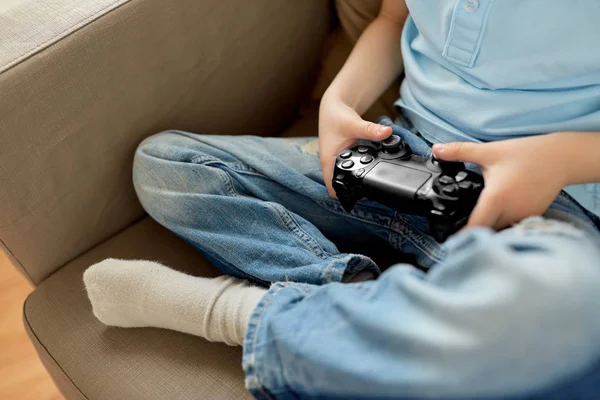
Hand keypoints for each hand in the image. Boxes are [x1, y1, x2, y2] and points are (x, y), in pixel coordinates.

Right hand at [319, 94, 391, 196]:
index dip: (344, 195)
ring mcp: (336, 162)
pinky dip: (358, 171)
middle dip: (354, 191)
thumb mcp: (353, 124)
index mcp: (328, 161)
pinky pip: (349, 170)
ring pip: (345, 179)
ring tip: (373, 180)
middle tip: (372, 190)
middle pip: (340, 186)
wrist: (333, 107)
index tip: (361, 195)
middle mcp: (331, 164)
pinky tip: (370, 168)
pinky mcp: (342, 158)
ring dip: (356, 182)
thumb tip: (387, 133)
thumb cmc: (337, 116)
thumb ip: (371, 130)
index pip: (332, 187)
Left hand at [433, 133, 570, 229]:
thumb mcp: (489, 151)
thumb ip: (459, 152)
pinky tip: (493, 217)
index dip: (459, 235)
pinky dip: (500, 224)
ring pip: (498, 231)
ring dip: (486, 230)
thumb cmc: (526, 154)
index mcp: (496, 199)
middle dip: (471, 234)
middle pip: (485, 233)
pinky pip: (511, 226)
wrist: (562, 158)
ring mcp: (522, 217)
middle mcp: (509, 212)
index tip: (447, 238)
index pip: (474, 227)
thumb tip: (435, 149)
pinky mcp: (531, 217)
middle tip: (455, 231)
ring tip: (472, 225)